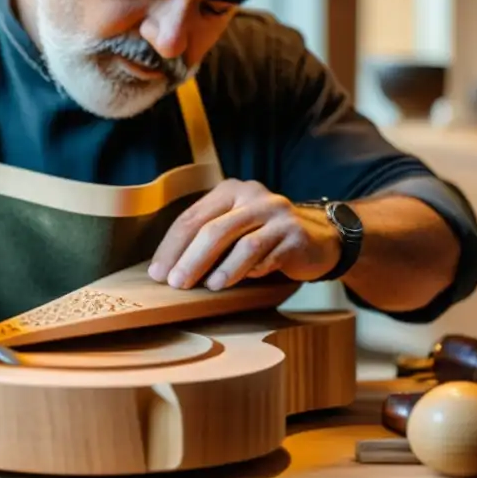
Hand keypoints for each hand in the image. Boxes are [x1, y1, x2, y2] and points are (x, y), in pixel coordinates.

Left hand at [147, 179, 340, 290]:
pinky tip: (241, 283)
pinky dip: (252, 272)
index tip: (157, 272)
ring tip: (208, 287)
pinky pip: (269, 257)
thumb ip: (207, 236)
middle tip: (175, 284)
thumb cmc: (264, 235)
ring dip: (222, 269)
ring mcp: (278, 215)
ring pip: (243, 245)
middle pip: (214, 230)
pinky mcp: (296, 236)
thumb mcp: (234, 225)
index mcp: (231, 191)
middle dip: (190, 260)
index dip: (171, 247)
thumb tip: (168, 267)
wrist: (319, 237)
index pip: (192, 217)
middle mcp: (254, 196)